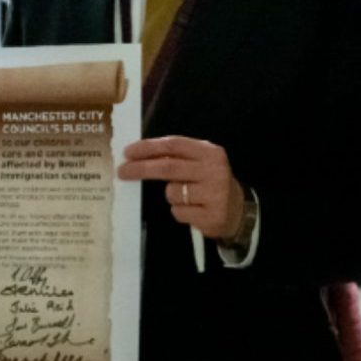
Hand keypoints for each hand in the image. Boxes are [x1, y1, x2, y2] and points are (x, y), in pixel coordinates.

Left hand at [117, 136, 244, 239]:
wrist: (238, 211)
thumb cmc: (210, 183)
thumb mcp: (200, 163)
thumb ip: (177, 156)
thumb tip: (138, 155)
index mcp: (210, 152)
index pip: (173, 144)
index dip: (148, 147)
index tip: (128, 152)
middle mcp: (214, 170)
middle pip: (168, 167)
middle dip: (141, 168)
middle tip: (122, 171)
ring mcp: (214, 194)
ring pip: (172, 193)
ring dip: (170, 196)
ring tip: (186, 198)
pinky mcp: (211, 216)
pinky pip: (178, 212)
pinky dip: (179, 212)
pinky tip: (194, 211)